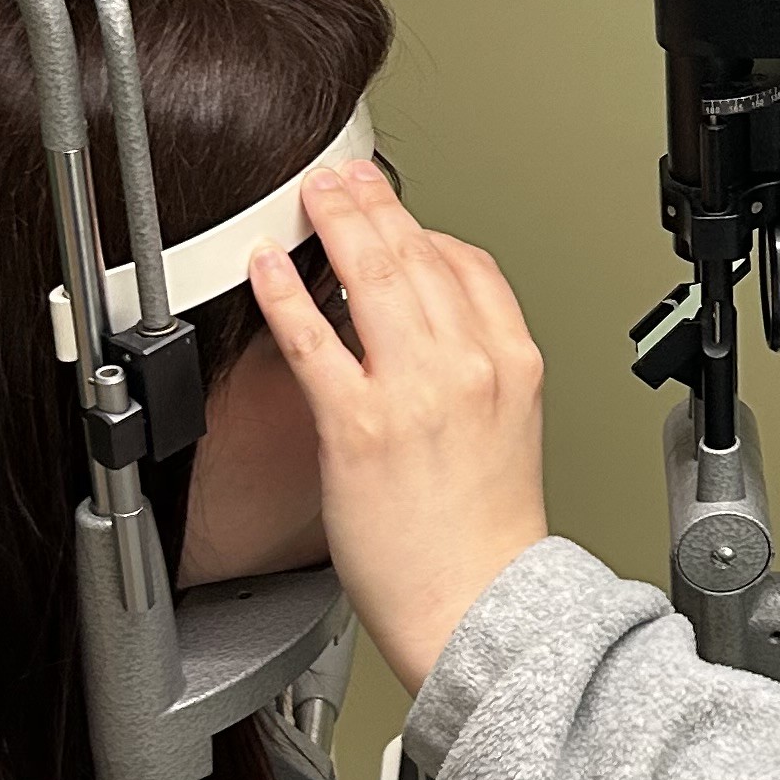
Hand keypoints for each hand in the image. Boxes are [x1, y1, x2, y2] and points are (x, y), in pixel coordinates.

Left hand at [246, 159, 549, 694]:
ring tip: (308, 197)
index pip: (470, 264)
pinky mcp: (358, 426)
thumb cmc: (486, 533)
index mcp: (513, 363)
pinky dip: (286, 293)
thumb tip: (431, 328)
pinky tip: (266, 267)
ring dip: (334, 224)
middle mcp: (468, 366)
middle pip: (416, 255)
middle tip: (340, 176)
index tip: (393, 211)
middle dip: (371, 204)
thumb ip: (479, 368)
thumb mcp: (512, 427)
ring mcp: (413, 392)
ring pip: (371, 279)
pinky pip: (313, 340)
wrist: (477, 602)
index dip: (423, 226)